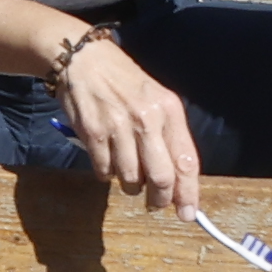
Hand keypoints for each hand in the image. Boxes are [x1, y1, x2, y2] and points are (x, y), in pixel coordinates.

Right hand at [46, 27, 207, 210]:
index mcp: (169, 110)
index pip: (186, 161)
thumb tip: (176, 182)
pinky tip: (106, 158)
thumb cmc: (124, 82)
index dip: (188, 193)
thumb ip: (168, 138)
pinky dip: (106, 173)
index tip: (188, 213)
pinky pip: (104, 171)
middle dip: (160, 199)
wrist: (83, 58)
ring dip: (130, 185)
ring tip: (126, 171)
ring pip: (131, 178)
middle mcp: (147, 118)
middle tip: (155, 205)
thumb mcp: (155, 101)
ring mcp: (118, 126)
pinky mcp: (92, 131)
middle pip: (161, 177)